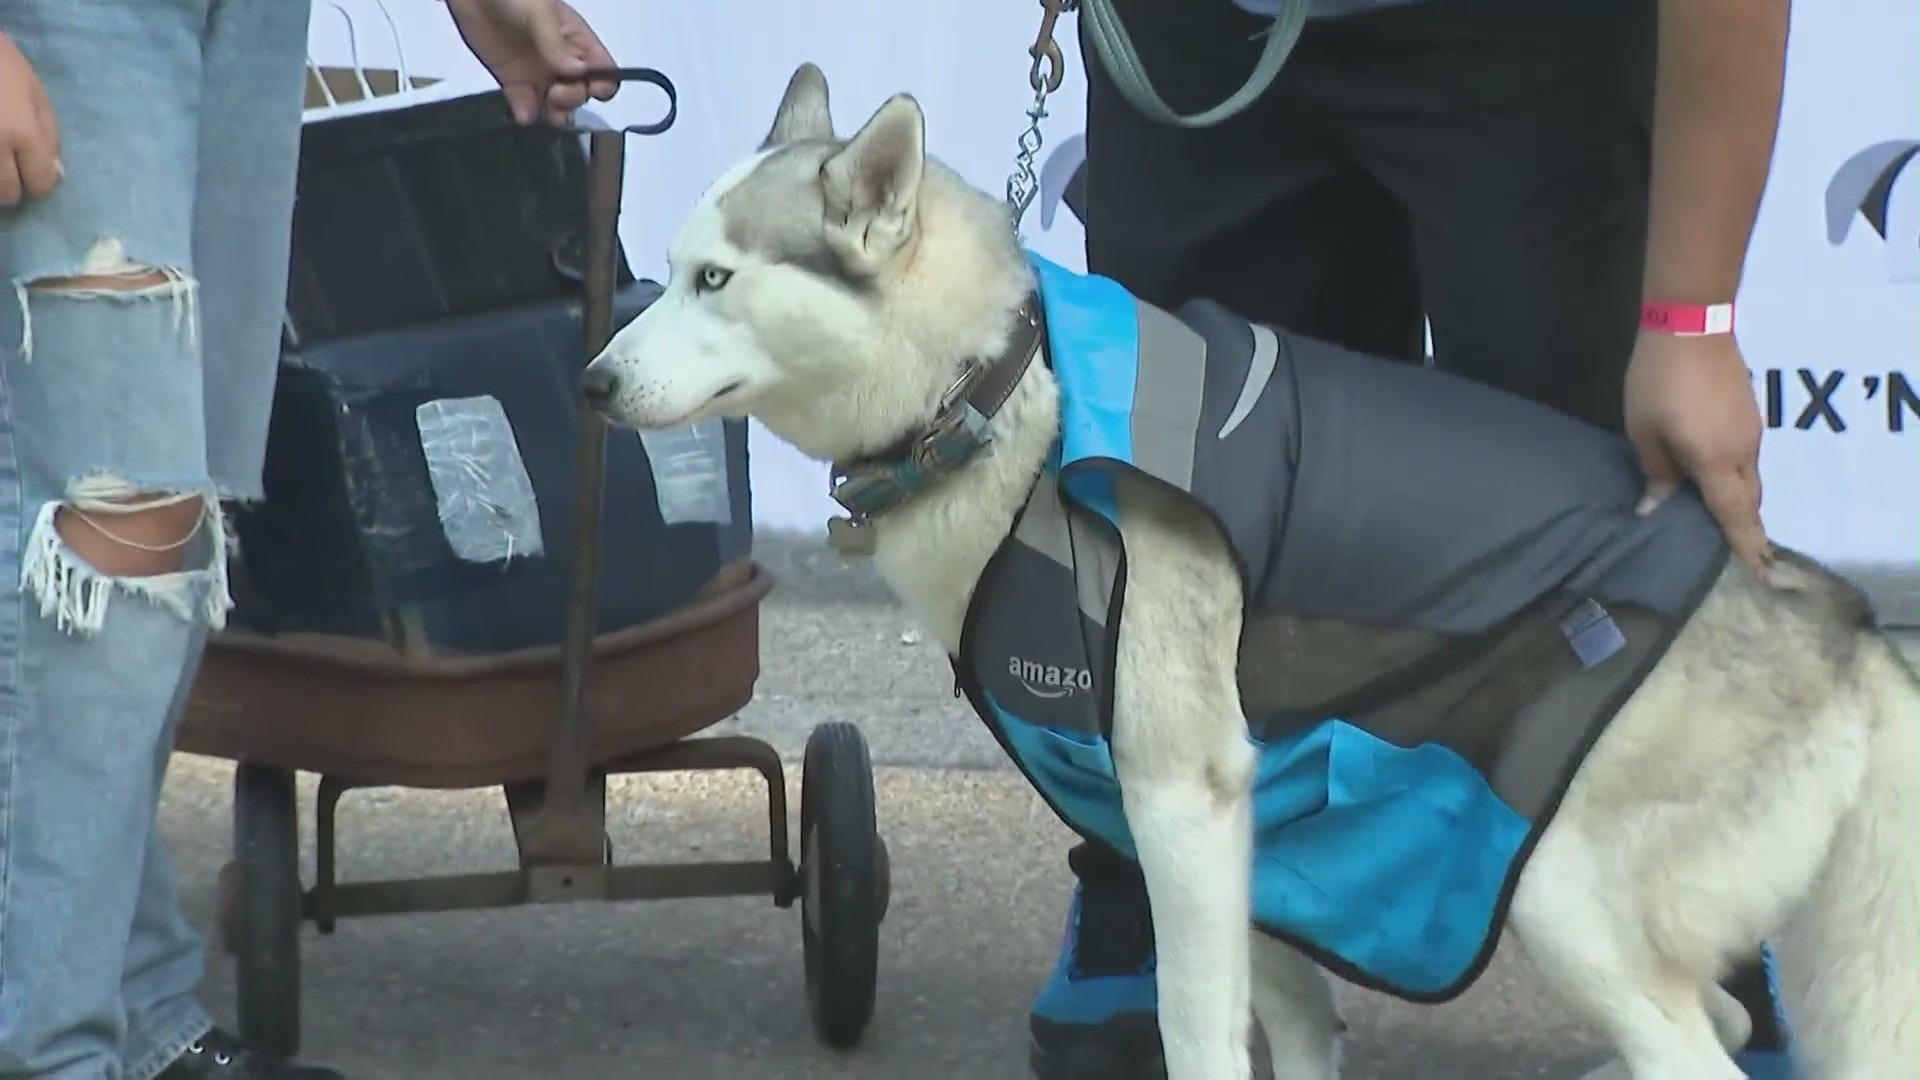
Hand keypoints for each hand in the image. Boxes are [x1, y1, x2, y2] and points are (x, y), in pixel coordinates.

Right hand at [0, 32, 60, 206]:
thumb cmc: (0, 62)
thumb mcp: (35, 93)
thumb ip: (49, 135)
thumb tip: (56, 174)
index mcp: (23, 133)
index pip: (39, 184)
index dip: (39, 181)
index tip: (32, 171)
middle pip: (7, 194)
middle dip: (11, 185)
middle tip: (8, 164)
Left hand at [444, 0, 617, 125]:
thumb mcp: (539, 12)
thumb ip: (556, 43)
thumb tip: (577, 72)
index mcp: (576, 42)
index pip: (603, 71)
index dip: (603, 85)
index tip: (590, 88)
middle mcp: (562, 62)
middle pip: (581, 93)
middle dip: (573, 99)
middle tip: (556, 93)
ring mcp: (538, 75)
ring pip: (557, 106)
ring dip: (555, 114)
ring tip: (544, 108)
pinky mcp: (513, 83)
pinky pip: (525, 106)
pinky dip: (526, 114)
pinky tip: (523, 113)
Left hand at [1623, 329, 1771, 571]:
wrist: (1691, 324)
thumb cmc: (1658, 381)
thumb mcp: (1644, 430)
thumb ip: (1656, 472)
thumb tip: (1656, 508)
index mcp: (1716, 461)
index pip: (1735, 515)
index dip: (1746, 546)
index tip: (1760, 574)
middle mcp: (1743, 451)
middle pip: (1748, 501)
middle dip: (1741, 527)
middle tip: (1726, 551)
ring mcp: (1752, 431)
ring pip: (1749, 479)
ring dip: (1736, 499)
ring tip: (1712, 516)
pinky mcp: (1752, 414)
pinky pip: (1746, 458)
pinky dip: (1734, 476)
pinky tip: (1712, 477)